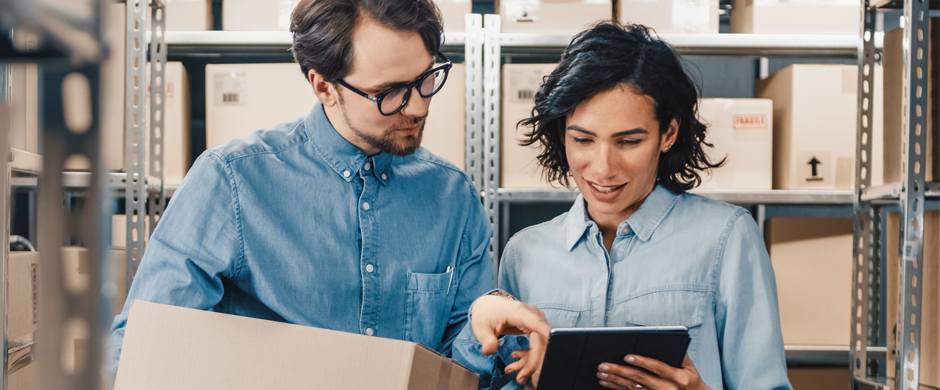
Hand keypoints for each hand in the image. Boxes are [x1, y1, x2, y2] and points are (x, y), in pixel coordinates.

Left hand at [470, 294, 550, 385]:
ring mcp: (536, 321)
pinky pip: (538, 345)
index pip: (537, 324)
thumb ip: (486, 340)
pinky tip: (515, 357)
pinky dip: (529, 356)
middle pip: (541, 341)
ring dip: (530, 362)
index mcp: (519, 312)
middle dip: (533, 363)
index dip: (547, 337)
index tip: (552, 352)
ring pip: (542, 346)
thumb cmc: (486, 314)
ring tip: (511, 369)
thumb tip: (488, 351)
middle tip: (520, 378)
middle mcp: (532, 315)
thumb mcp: (481, 328)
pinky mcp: (536, 328)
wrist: (489, 306)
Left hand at [596, 354, 711, 389]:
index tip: (627, 356)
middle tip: (603, 365)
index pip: (658, 368)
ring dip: (614, 380)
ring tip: (601, 373)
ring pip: (632, 388)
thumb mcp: (691, 368)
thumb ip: (681, 354)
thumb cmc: (691, 380)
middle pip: (640, 379)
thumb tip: (668, 338)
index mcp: (679, 378)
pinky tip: (606, 382)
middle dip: (620, 371)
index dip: (642, 362)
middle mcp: (667, 389)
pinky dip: (616, 387)